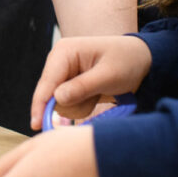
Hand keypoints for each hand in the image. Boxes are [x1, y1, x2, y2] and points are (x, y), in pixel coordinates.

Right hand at [30, 35, 151, 128]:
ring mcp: (63, 72)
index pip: (47, 82)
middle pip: (50, 94)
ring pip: (60, 102)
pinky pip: (69, 103)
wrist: (141, 58)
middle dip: (71, 105)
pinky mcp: (69, 82)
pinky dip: (83, 104)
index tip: (36, 125)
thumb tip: (56, 99)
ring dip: (80, 105)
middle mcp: (59, 60)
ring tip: (100, 93)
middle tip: (94, 101)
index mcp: (64, 52)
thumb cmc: (126, 61)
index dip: (40, 105)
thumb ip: (82, 87)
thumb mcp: (108, 75)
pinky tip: (97, 95)